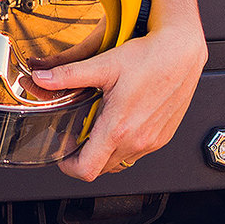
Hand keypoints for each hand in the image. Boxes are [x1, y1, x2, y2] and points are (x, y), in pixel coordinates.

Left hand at [33, 21, 206, 181]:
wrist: (182, 53)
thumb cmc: (149, 58)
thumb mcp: (104, 65)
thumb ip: (69, 75)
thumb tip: (42, 78)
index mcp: (118, 128)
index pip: (87, 170)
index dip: (68, 166)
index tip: (62, 152)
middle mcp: (138, 141)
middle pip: (101, 168)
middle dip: (84, 156)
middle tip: (76, 134)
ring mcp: (152, 142)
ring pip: (120, 162)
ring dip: (104, 151)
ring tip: (97, 126)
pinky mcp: (163, 137)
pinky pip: (137, 152)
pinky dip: (123, 145)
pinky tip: (120, 121)